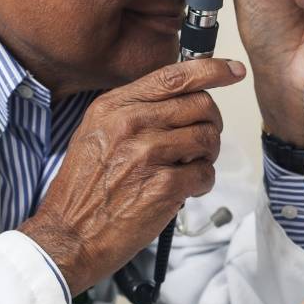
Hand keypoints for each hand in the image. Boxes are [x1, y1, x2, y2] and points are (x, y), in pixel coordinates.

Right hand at [19, 58, 244, 293]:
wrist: (69, 234)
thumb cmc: (84, 188)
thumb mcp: (96, 132)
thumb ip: (135, 110)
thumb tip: (181, 97)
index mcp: (115, 106)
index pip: (174, 76)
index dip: (212, 70)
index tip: (234, 71)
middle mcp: (131, 124)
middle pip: (200, 105)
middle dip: (211, 123)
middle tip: (202, 141)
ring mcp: (148, 154)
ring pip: (208, 138)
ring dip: (207, 155)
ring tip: (188, 167)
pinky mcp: (164, 186)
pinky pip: (206, 173)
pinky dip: (202, 183)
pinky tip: (183, 190)